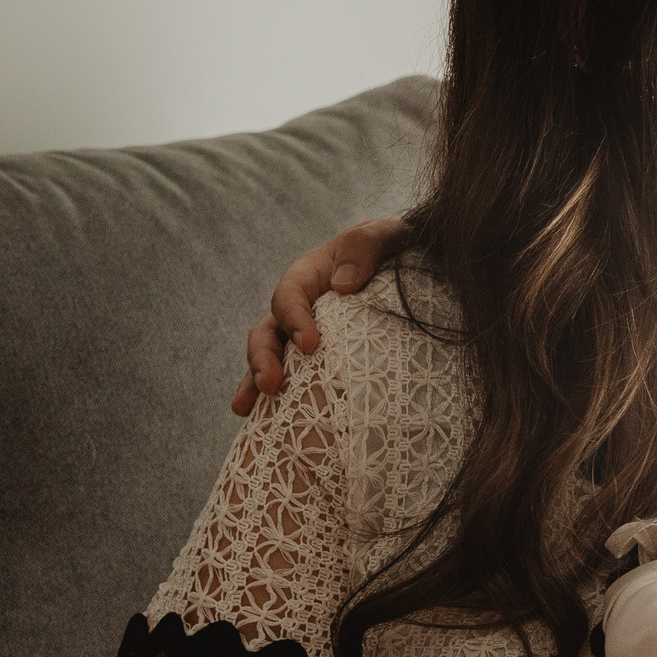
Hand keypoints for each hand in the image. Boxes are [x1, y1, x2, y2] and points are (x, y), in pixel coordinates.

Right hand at [231, 217, 408, 412]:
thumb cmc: (393, 248)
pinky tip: (259, 420)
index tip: (310, 344)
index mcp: (310, 276)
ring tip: (248, 407)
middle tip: (271, 385)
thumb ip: (365, 247)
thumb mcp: (384, 236)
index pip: (290, 295)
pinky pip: (290, 379)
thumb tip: (343, 284)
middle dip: (263, 359)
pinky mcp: (315, 361)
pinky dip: (273, 399)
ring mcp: (302, 336)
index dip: (294, 319)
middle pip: (268, 332)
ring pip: (270, 359)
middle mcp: (299, 308)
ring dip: (256, 381)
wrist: (409, 268)